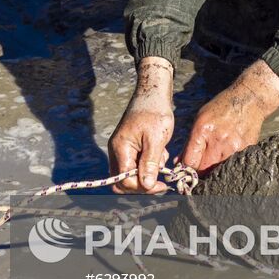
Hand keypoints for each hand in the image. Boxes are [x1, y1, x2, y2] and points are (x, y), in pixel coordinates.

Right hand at [107, 57, 175, 193]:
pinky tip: (160, 154)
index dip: (143, 187)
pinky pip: (134, 164)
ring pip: (129, 174)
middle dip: (142, 184)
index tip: (162, 186)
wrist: (153, 92)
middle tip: (161, 182)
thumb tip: (147, 185)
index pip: (125, 180)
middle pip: (123, 181)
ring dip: (146, 174)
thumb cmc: (155, 111)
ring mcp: (121, 148)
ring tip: (162, 160)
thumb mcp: (156, 139)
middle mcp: (117, 150)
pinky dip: (147, 165)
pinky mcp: (129, 146)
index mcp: (120, 148)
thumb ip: (150, 163)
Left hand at [181, 60, 278, 173]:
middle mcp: (218, 141)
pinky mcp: (246, 150)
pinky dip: (228, 164)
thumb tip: (180, 162)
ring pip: (218, 170)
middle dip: (199, 171)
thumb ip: (189, 142)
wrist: (248, 100)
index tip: (186, 170)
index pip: (190, 161)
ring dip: (214, 169)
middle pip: (204, 170)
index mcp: (203, 131)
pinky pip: (233, 165)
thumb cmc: (221, 107)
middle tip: (200, 167)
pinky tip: (227, 155)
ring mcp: (234, 147)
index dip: (186, 168)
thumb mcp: (200, 119)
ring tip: (214, 161)